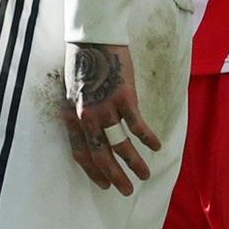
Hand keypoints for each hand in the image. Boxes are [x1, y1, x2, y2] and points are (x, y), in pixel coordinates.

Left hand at [59, 42, 161, 195]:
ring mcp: (105, 108)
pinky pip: (137, 127)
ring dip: (135, 163)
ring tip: (145, 174)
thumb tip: (89, 130)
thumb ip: (79, 111)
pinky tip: (156, 146)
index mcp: (71, 114)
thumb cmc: (82, 62)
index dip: (93, 171)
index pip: (80, 152)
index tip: (103, 184)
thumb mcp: (72, 90)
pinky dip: (148, 139)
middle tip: (126, 190)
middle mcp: (85, 116)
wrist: (91, 38)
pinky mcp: (123, 99)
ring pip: (121, 146)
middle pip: (101, 155)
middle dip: (115, 177)